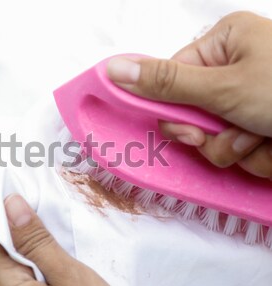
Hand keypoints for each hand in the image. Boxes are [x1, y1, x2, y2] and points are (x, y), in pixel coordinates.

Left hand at [0, 194, 120, 285]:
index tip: (6, 175)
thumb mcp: (72, 279)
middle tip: (29, 186)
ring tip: (37, 206)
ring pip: (2, 256)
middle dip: (8, 215)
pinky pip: (13, 270)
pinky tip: (41, 240)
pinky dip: (25, 251)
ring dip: (19, 232)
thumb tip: (10, 203)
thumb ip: (38, 241)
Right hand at [107, 11, 271, 178]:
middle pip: (192, 113)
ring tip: (264, 138)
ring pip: (215, 138)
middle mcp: (236, 68)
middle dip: (212, 135)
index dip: (175, 111)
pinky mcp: (262, 124)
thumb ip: (165, 82)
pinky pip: (240, 149)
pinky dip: (256, 156)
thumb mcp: (223, 87)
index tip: (189, 129)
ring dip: (237, 149)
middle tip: (235, 132)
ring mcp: (250, 98)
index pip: (171, 79)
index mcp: (224, 43)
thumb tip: (113, 68)